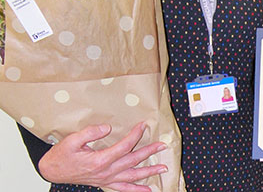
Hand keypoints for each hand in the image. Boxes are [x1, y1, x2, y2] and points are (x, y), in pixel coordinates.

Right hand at [38, 122, 167, 191]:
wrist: (52, 170)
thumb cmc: (62, 154)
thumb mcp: (72, 139)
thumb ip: (90, 132)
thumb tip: (108, 127)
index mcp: (100, 160)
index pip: (124, 146)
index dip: (135, 135)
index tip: (143, 125)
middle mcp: (106, 172)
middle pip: (132, 161)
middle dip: (149, 152)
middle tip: (163, 145)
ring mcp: (106, 179)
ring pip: (132, 176)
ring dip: (149, 172)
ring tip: (163, 169)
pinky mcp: (104, 182)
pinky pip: (123, 188)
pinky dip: (136, 189)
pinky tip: (148, 190)